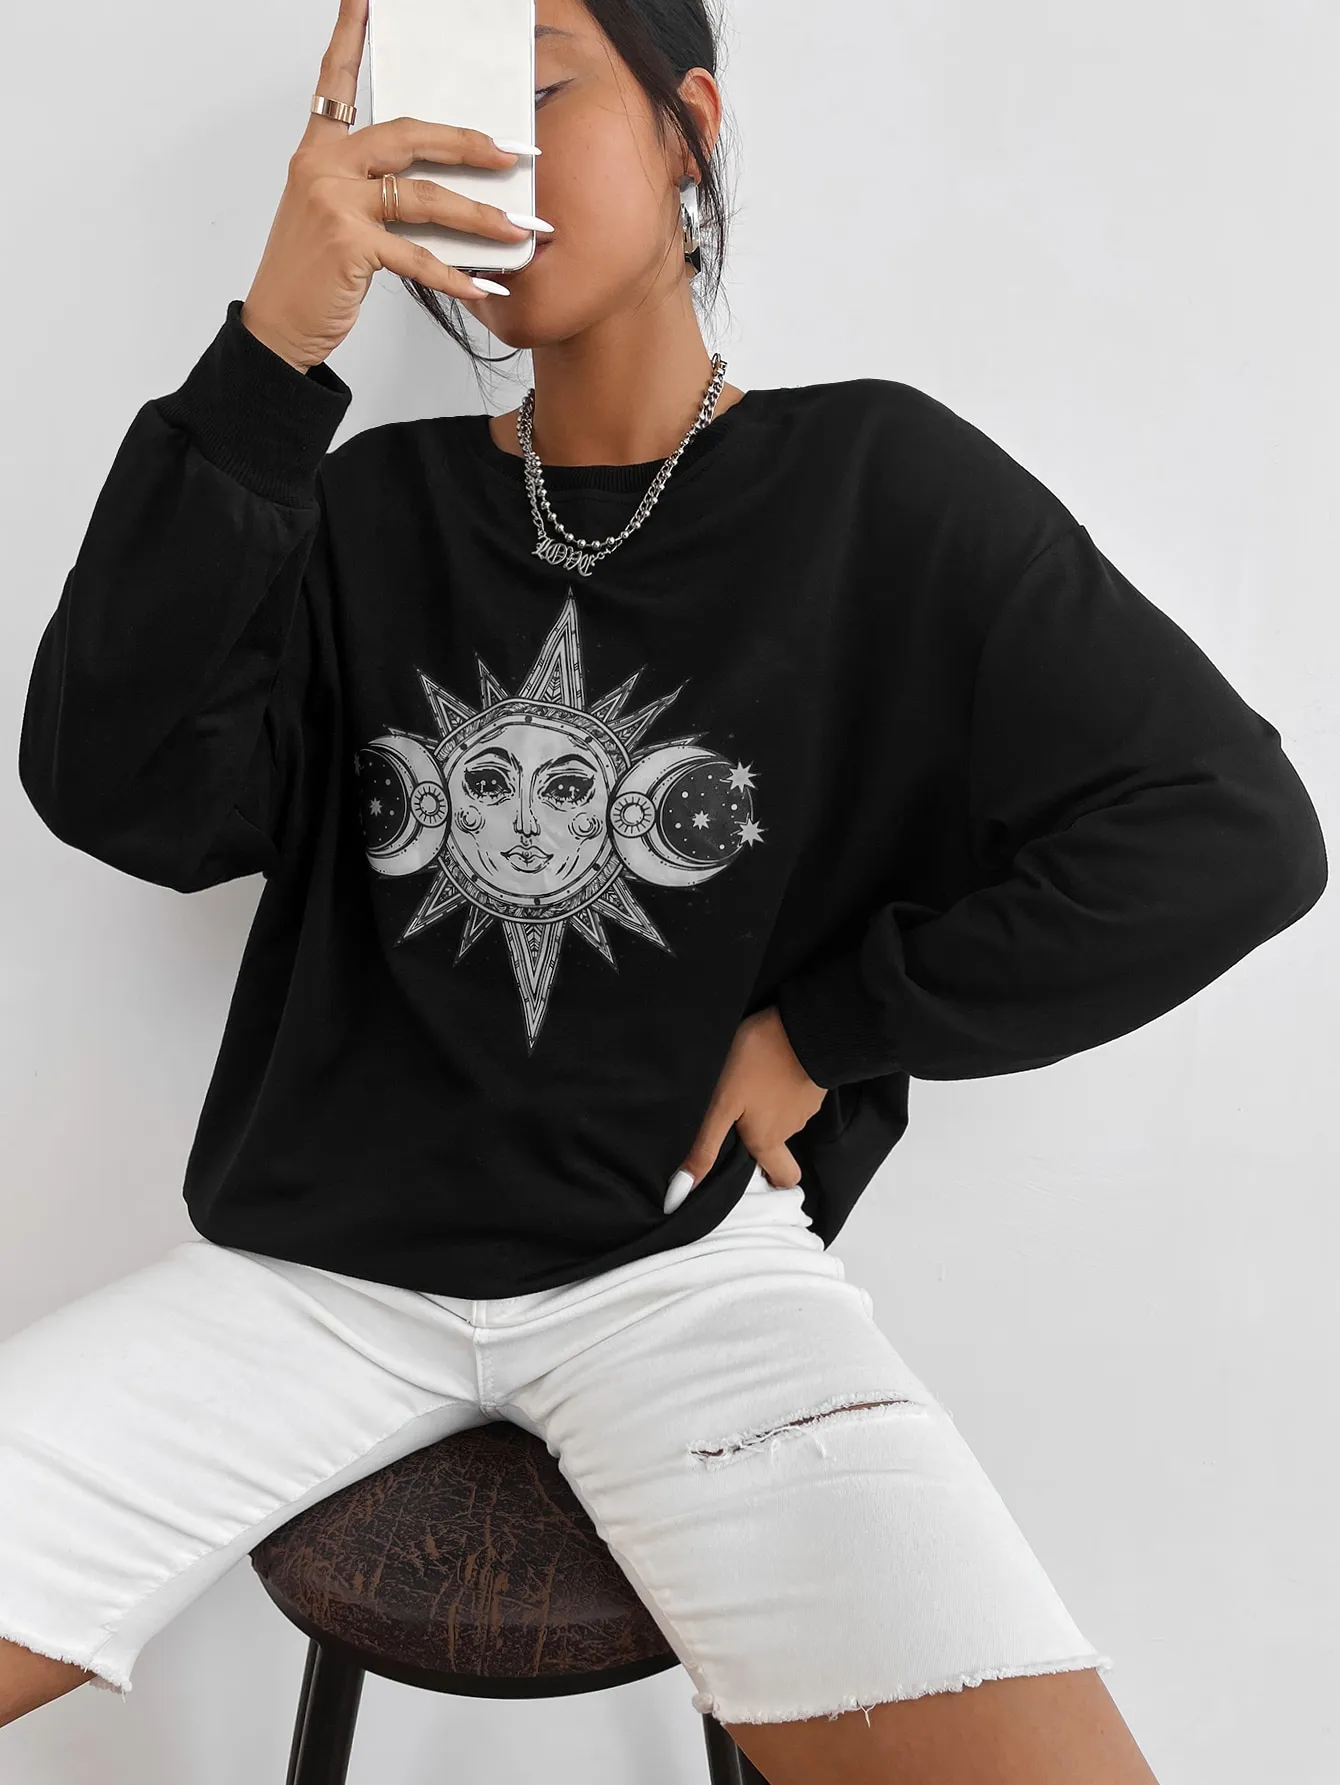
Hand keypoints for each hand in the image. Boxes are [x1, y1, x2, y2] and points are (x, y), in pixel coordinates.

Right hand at [242, 0, 539, 370]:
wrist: (278, 326)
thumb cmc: (311, 275)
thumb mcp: (334, 217)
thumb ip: (373, 192)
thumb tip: (440, 192)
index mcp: (317, 152)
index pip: (336, 82)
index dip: (350, 36)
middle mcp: (322, 167)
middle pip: (407, 135)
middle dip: (464, 143)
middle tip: (508, 152)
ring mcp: (334, 203)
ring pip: (423, 197)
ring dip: (476, 216)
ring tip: (514, 229)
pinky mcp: (349, 245)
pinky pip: (417, 256)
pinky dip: (453, 275)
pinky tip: (481, 286)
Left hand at [663, 1007, 826, 1212]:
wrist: (806, 1026)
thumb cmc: (759, 1063)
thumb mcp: (722, 1105)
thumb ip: (706, 1146)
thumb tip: (681, 1192)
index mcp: (767, 1140)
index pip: (783, 1179)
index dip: (770, 1179)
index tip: (752, 1171)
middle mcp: (790, 1129)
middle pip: (777, 1144)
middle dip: (760, 1134)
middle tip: (738, 1112)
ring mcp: (805, 1105)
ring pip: (784, 1116)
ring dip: (768, 1104)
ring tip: (747, 1079)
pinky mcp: (813, 1081)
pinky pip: (794, 1092)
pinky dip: (781, 1084)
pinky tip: (766, 1065)